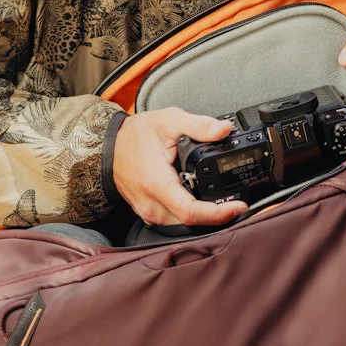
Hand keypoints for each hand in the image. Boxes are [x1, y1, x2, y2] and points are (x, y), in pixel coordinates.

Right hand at [113, 108, 249, 227]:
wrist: (107, 148)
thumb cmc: (133, 137)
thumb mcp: (167, 121)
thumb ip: (198, 125)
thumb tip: (223, 129)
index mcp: (158, 184)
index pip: (191, 212)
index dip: (218, 214)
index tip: (238, 207)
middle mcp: (152, 205)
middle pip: (193, 222)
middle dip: (218, 215)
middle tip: (236, 202)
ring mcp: (150, 213)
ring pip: (185, 225)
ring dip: (206, 216)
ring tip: (222, 201)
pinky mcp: (150, 215)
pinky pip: (175, 221)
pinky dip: (192, 213)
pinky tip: (201, 201)